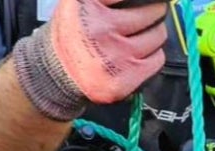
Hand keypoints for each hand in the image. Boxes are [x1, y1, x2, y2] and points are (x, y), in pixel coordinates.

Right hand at [46, 0, 167, 104]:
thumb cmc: (73, 32)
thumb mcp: (79, 0)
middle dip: (151, 12)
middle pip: (151, 12)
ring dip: (153, 34)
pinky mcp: (123, 79)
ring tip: (138, 36)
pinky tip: (137, 55)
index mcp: (86, 4)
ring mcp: (114, 56)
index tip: (147, 0)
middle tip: (143, 16)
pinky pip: (157, 59)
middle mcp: (100, 29)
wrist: (57, 71)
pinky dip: (152, 56)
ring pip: (157, 36)